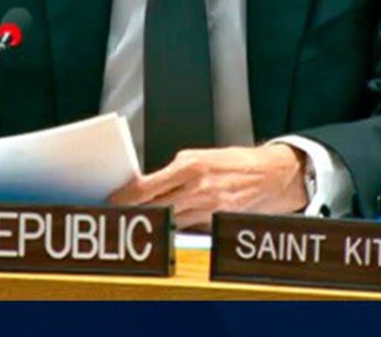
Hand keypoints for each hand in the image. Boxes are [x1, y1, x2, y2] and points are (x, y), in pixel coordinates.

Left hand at [109, 144, 306, 229]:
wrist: (266, 175)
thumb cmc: (232, 162)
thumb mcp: (199, 156)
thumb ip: (174, 170)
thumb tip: (149, 183)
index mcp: (190, 166)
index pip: (148, 186)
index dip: (127, 196)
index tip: (114, 199)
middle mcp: (197, 189)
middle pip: (154, 206)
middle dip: (134, 210)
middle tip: (118, 212)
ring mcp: (206, 207)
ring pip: (168, 219)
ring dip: (153, 218)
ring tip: (138, 216)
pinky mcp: (213, 220)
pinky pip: (185, 224)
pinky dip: (174, 222)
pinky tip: (165, 220)